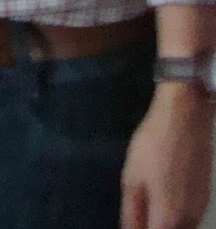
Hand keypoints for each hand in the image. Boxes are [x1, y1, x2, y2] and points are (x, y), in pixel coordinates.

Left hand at [122, 84, 212, 228]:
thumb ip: (132, 212)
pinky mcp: (205, 197)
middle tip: (138, 215)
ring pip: (183, 228)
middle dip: (153, 228)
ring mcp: (201, 208)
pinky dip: (176, 217)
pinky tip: (161, 200)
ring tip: (146, 209)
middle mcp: (190, 219)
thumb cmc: (153, 146)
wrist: (185, 120)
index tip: (133, 223)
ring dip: (165, 224)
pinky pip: (190, 218)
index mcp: (168, 217)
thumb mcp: (132, 178)